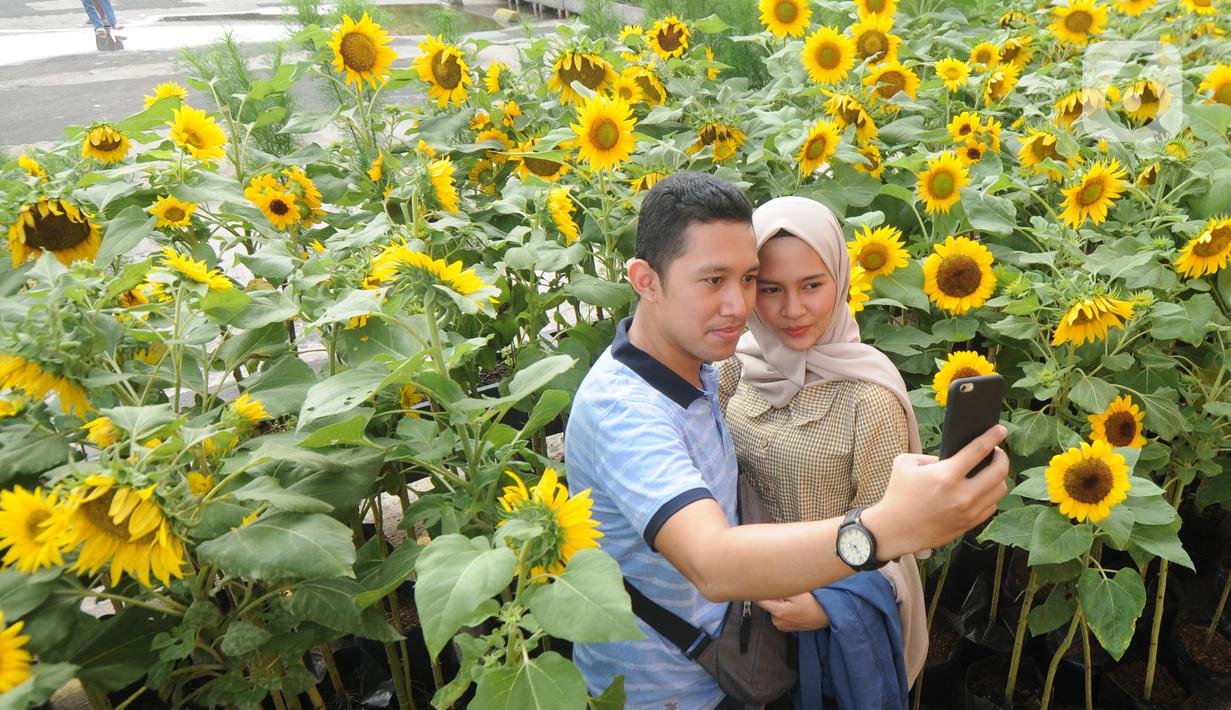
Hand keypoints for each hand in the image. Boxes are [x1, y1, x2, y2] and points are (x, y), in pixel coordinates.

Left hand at [757, 593, 828, 631]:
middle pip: (766, 604)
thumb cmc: (812, 603)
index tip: (757, 586)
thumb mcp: (796, 592)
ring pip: (772, 609)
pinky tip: (792, 609)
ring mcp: (780, 626)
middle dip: (772, 597)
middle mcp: (777, 621)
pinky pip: (778, 615)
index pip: (759, 601)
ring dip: (778, 604)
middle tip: (785, 595)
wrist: (824, 616)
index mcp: (778, 612)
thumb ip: (779, 590)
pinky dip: (782, 610)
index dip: (757, 592)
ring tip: (791, 603)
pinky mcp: (784, 627)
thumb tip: (766, 586)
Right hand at [863, 424, 1009, 560]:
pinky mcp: (968, 524)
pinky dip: (990, 495)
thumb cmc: (898, 493)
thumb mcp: (906, 463)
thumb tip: (952, 457)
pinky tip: (982, 491)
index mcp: (946, 475)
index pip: (979, 450)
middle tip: (997, 452)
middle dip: (1002, 457)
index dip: (993, 436)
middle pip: (1000, 471)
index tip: (1001, 429)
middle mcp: (962, 494)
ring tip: (990, 472)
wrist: (895, 529)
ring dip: (999, 477)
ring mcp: (968, 511)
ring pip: (1000, 490)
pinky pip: (992, 506)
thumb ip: (931, 456)